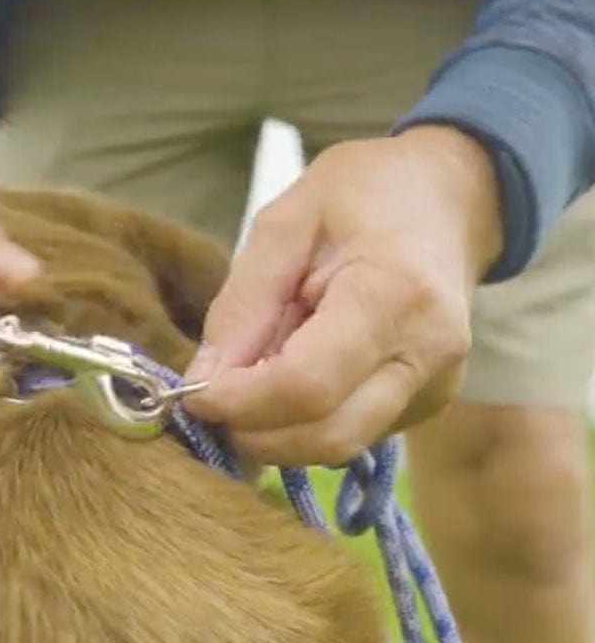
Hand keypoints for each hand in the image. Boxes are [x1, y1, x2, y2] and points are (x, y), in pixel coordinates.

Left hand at [184, 126, 501, 465]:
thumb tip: (204, 380)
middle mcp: (426, 357)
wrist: (449, 197)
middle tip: (210, 402)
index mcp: (393, 296)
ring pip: (338, 449)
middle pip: (326, 436)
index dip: (240, 403)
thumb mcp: (285, 223)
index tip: (194, 393)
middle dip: (253, 431)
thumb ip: (242, 304)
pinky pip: (352, 437)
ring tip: (248, 386)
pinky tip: (287, 384)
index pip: (306, 386)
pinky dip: (303, 425)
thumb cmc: (365, 194)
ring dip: (275, 434)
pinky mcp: (426, 405)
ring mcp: (433, 388)